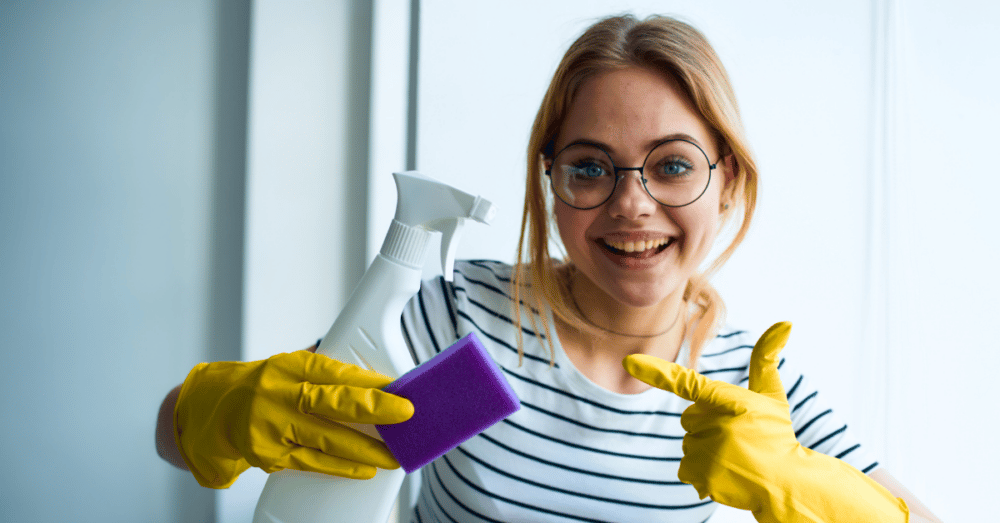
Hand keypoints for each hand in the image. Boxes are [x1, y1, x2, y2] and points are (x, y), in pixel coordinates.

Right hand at [174, 351, 413, 487]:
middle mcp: (279, 393)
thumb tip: (377, 383)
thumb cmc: (260, 387)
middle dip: (374, 409)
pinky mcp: (268, 455)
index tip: (398, 386)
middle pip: (333, 402)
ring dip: (366, 448)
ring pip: (327, 439)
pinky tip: (365, 468)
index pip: (336, 371)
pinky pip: (312, 462)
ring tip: (394, 454)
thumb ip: (326, 374)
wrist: (209, 411)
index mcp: (289, 366)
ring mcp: (271, 426)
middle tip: (405, 413)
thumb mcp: (289, 368)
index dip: (369, 380)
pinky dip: (342, 466)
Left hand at [623, 322, 908, 522]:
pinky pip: (686, 468)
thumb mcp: (772, 394)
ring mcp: (708, 453)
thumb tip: (785, 322)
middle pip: (689, 418)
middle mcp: (716, 426)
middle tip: (736, 436)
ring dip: (706, 448)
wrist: (785, 482)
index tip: (629, 361)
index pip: (687, 383)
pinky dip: (701, 471)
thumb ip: (766, 358)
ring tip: (734, 456)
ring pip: (689, 442)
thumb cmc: (776, 433)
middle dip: (707, 424)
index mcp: (730, 401)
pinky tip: (725, 472)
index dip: (657, 372)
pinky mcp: (702, 477)